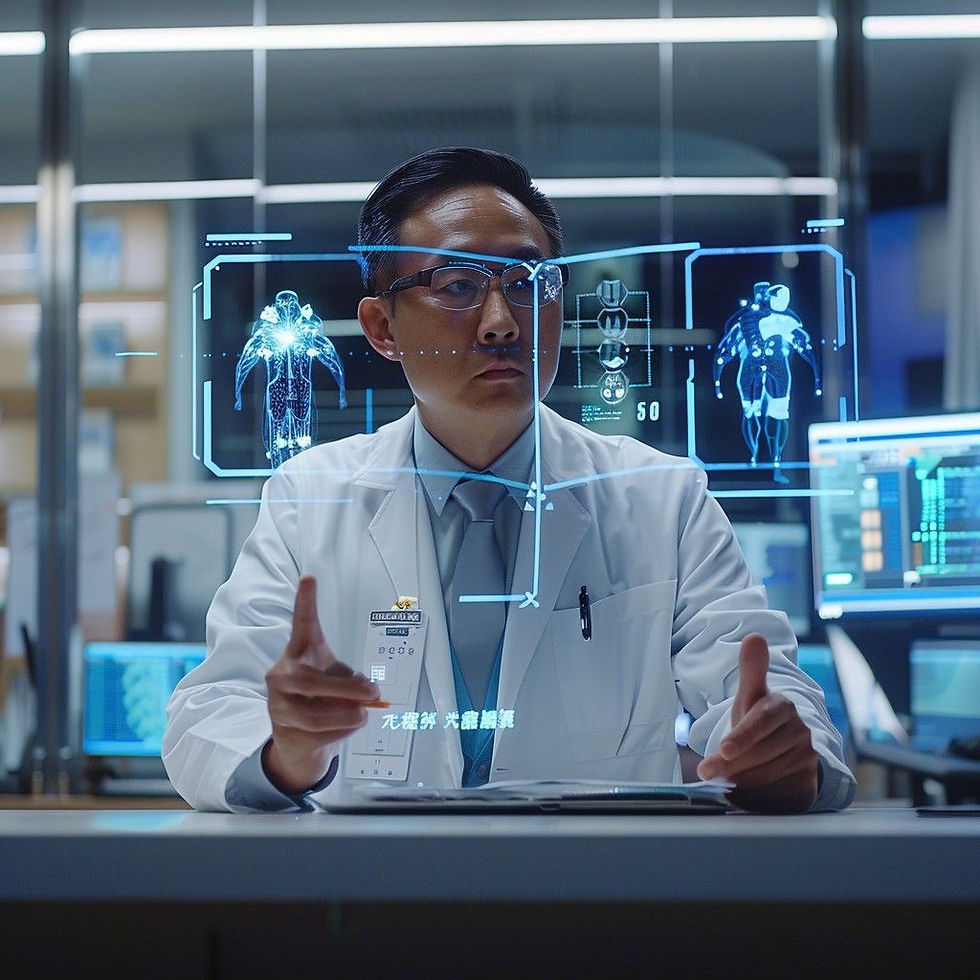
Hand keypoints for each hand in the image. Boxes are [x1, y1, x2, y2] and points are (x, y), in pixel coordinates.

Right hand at [263, 575, 379, 793]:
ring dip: (349, 716)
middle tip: (374, 691)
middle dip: (349, 689)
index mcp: (298, 652)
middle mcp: (281, 674)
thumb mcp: (335, 680)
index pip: (302, 624)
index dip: (305, 602)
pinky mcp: (282, 732)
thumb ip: (350, 682)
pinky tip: (345, 727)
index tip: (309, 578)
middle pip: (313, 683)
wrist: (298, 740)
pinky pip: (318, 734)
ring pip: (317, 715)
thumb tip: (369, 695)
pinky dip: (342, 732)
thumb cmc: (322, 700)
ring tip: (362, 714)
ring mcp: (277, 705)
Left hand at [697, 633, 818, 813]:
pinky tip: (741, 791)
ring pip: (769, 773)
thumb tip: (755, 637)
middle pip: (762, 751)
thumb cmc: (760, 720)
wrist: (784, 748)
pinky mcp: (809, 781)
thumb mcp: (751, 696)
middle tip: (707, 771)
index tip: (723, 749)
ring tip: (722, 780)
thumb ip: (752, 670)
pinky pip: (781, 792)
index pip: (763, 721)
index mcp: (783, 707)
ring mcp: (807, 757)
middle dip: (732, 763)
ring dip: (743, 779)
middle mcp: (800, 731)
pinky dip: (759, 794)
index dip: (743, 736)